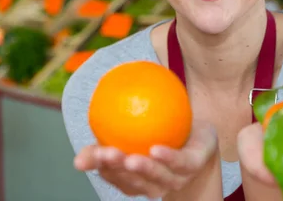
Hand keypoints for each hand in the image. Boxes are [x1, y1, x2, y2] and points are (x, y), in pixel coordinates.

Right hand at [74, 122, 218, 198]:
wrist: (201, 138)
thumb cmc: (163, 132)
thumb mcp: (139, 125)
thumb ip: (119, 118)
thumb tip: (96, 100)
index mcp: (133, 176)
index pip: (111, 173)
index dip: (96, 167)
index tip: (81, 159)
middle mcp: (151, 183)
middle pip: (130, 180)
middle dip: (115, 169)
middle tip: (105, 154)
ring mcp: (173, 179)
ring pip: (155, 179)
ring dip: (142, 170)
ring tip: (128, 159)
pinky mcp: (192, 167)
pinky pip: (179, 163)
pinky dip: (167, 157)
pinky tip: (155, 149)